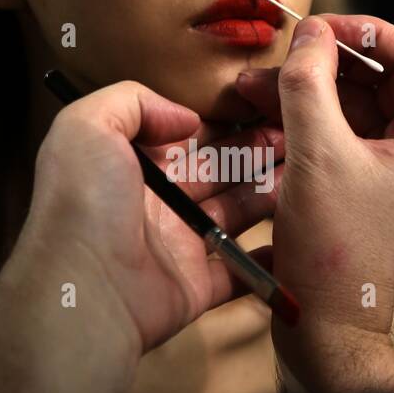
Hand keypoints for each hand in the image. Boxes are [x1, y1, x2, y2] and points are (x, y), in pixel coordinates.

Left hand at [15, 80, 282, 355]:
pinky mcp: (196, 286)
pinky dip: (268, 259)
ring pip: (234, 214)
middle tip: (300, 137)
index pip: (185, 139)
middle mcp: (155, 204)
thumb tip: (186, 119)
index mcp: (131, 166)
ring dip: (269, 194)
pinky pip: (239, 271)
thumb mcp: (88, 126)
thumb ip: (132, 101)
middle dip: (257, 153)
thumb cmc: (84, 204)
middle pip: (217, 172)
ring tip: (309, 174)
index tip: (265, 108)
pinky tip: (299, 237)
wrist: (86, 290)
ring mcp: (177, 247)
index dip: (225, 124)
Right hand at [234, 14, 393, 392]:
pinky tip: (256, 116)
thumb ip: (310, 86)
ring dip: (297, 95)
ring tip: (248, 88)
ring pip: (343, 110)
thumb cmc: (334, 252)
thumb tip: (309, 32)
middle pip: (371, 83)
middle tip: (274, 60)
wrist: (323, 328)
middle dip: (318, 67)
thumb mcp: (316, 156)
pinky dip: (294, 124)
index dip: (364, 35)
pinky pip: (328, 139)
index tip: (318, 28)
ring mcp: (384, 173)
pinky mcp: (353, 189)